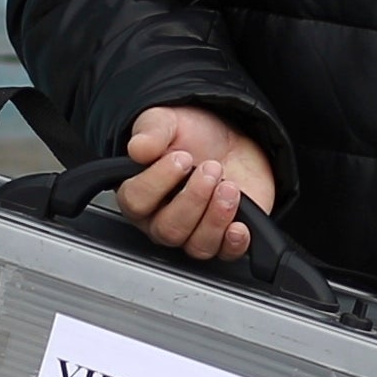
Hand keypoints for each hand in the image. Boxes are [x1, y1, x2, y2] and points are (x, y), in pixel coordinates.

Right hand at [112, 106, 277, 263]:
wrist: (232, 137)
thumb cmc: (193, 135)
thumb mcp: (168, 121)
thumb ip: (151, 132)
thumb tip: (138, 148)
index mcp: (140, 194)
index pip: (136, 202)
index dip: (158, 181)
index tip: (181, 158)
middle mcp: (163, 219)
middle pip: (168, 230)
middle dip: (194, 198)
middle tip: (211, 168)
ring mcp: (194, 232)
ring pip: (197, 245)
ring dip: (216, 217)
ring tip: (229, 187)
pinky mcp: (225, 238)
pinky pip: (225, 254)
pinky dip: (234, 242)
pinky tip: (239, 224)